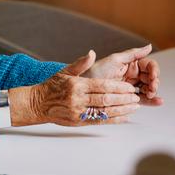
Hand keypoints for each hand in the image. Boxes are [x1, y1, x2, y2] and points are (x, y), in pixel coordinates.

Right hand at [9, 51, 140, 126]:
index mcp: (77, 85)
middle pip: (106, 100)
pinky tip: (124, 117)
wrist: (37, 103)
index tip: (130, 87)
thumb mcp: (65, 71)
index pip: (102, 86)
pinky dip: (114, 120)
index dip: (118, 87)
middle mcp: (78, 99)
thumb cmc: (51, 86)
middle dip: (123, 99)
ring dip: (122, 110)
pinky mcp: (79, 122)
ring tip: (134, 107)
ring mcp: (79, 112)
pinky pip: (100, 121)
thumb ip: (80, 63)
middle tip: (136, 96)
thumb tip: (92, 53)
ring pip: (105, 112)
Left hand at [83, 45, 162, 105]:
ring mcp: (130, 86)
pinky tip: (157, 102)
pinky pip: (142, 99)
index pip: (148, 64)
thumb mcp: (114, 60)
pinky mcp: (128, 97)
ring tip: (151, 95)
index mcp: (130, 63)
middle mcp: (132, 74)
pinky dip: (151, 101)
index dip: (154, 70)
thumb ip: (132, 53)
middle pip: (151, 77)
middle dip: (154, 82)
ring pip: (148, 88)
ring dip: (153, 91)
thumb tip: (149, 46)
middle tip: (151, 88)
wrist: (82, 89)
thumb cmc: (95, 71)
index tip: (153, 76)